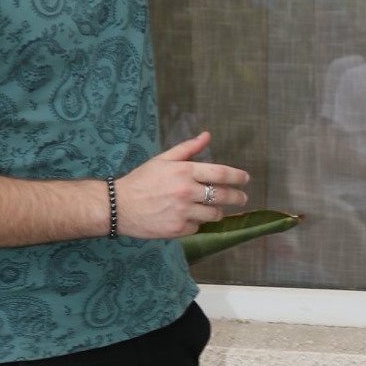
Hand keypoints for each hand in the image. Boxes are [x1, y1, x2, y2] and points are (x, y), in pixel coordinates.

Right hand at [116, 131, 249, 238]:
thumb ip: (188, 148)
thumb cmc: (141, 180)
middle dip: (237, 197)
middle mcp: (187, 191)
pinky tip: (190, 218)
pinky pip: (197, 227)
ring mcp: (183, 212)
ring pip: (213, 214)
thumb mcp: (163, 159)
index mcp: (185, 171)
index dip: (238, 177)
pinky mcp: (178, 230)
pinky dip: (197, 223)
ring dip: (217, 212)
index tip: (246, 179)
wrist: (119, 206)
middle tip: (242, 198)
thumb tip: (207, 135)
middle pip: (223, 195)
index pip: (221, 173)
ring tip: (216, 210)